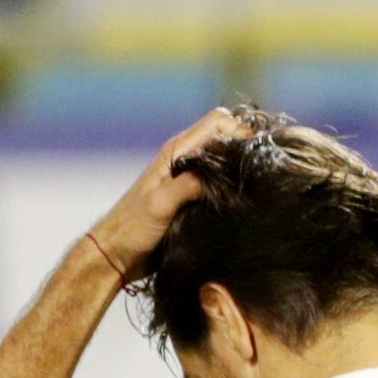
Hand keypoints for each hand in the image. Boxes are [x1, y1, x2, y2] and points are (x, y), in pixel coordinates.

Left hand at [87, 107, 247, 273]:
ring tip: (258, 184)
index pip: (217, 123)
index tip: (256, 154)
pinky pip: (220, 181)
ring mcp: (189, 178)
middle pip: (225, 136)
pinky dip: (234, 184)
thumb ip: (189, 184)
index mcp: (176, 152)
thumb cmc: (131, 229)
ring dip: (241, 166)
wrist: (115, 254)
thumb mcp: (160, 204)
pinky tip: (244, 199)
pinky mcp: (193, 197)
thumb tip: (224, 173)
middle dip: (246, 145)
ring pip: (225, 159)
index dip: (240, 131)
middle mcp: (185, 159)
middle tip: (262, 169)